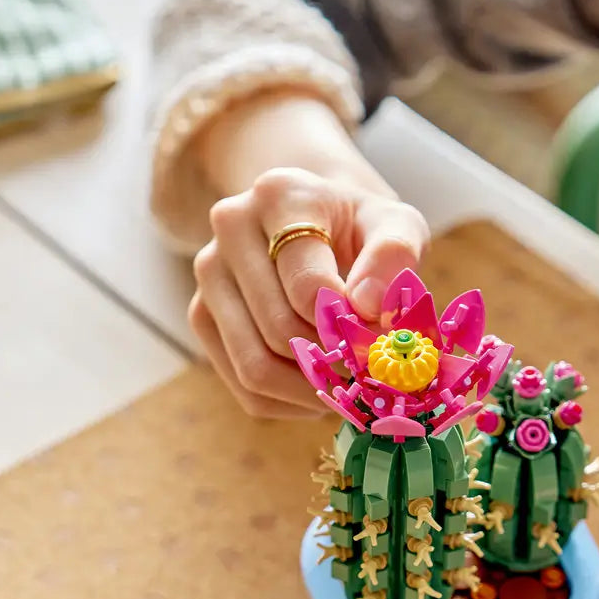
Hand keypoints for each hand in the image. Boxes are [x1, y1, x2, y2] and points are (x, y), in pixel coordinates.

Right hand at [188, 93, 429, 417]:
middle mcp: (231, 226)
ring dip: (312, 391)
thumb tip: (367, 306)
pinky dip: (291, 403)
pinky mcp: (202, 315)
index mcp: (281, 195)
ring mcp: (209, 272)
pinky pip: (245, 388)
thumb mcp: (396, 226)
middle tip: (373, 373)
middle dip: (334, 362)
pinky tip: (323, 388)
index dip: (349, 326)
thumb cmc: (363, 229)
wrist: (320, 224)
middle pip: (280, 330)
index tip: (381, 335)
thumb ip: (394, 256)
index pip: (308, 285)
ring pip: (255, 368)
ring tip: (352, 386)